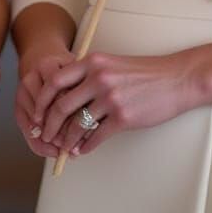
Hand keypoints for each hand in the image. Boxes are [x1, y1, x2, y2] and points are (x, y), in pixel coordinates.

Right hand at [15, 44, 74, 158]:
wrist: (40, 55)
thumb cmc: (64, 67)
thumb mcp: (75, 69)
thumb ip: (81, 90)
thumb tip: (90, 125)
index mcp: (48, 66)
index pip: (60, 96)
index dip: (72, 116)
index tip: (85, 131)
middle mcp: (31, 77)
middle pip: (47, 111)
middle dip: (62, 132)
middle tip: (75, 146)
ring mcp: (22, 90)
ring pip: (36, 122)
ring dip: (51, 139)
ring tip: (66, 149)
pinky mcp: (17, 102)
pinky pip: (26, 128)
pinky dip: (39, 143)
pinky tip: (52, 149)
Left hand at [35, 50, 198, 156]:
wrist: (174, 79)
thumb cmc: (144, 73)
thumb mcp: (111, 64)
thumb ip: (89, 74)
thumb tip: (66, 96)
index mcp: (92, 62)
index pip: (55, 81)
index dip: (42, 100)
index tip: (37, 113)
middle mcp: (98, 77)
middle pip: (61, 105)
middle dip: (49, 125)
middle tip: (44, 135)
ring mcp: (110, 97)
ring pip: (77, 124)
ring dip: (67, 140)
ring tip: (64, 147)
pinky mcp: (122, 117)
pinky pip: (96, 137)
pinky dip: (86, 147)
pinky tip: (82, 150)